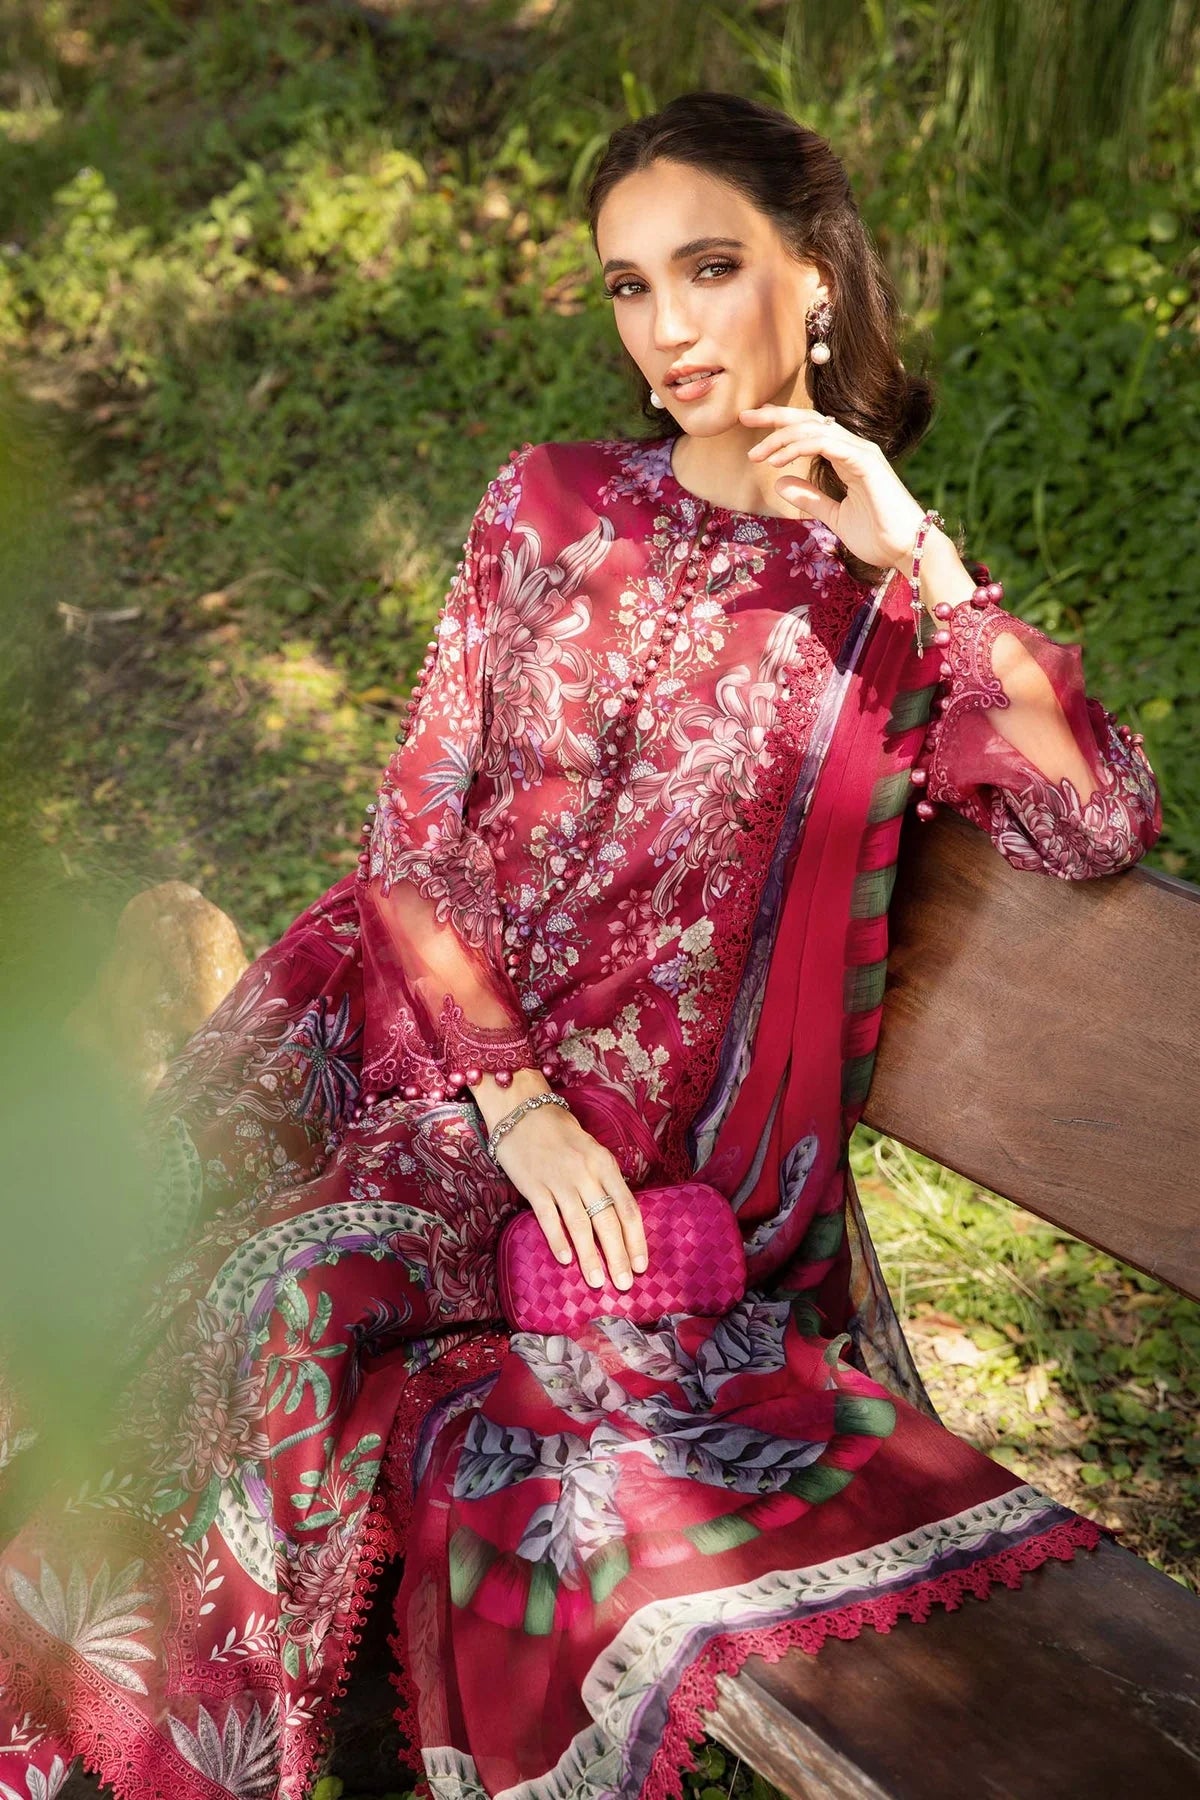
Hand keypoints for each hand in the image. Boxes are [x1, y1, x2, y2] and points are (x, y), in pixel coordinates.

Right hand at [491, 1099, 648, 1290]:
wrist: (524, 1112)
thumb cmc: (562, 1135)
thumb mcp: (593, 1152)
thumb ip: (605, 1182)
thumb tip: (617, 1220)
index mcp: (605, 1164)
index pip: (627, 1208)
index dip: (636, 1240)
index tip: (642, 1265)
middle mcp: (586, 1174)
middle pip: (607, 1221)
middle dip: (617, 1256)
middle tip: (624, 1284)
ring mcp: (559, 1180)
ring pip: (579, 1225)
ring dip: (589, 1256)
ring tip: (596, 1281)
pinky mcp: (534, 1186)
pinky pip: (548, 1218)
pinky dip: (558, 1240)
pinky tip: (565, 1260)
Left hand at [740, 404, 927, 575]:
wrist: (907, 550)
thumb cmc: (878, 536)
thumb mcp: (834, 517)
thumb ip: (810, 498)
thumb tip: (779, 483)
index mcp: (848, 457)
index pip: (811, 430)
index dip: (782, 425)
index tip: (753, 428)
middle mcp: (855, 448)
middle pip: (809, 420)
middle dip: (775, 417)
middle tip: (744, 418)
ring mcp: (861, 451)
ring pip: (814, 429)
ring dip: (780, 437)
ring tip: (756, 454)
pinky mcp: (865, 461)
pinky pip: (825, 443)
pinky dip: (797, 448)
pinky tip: (776, 460)